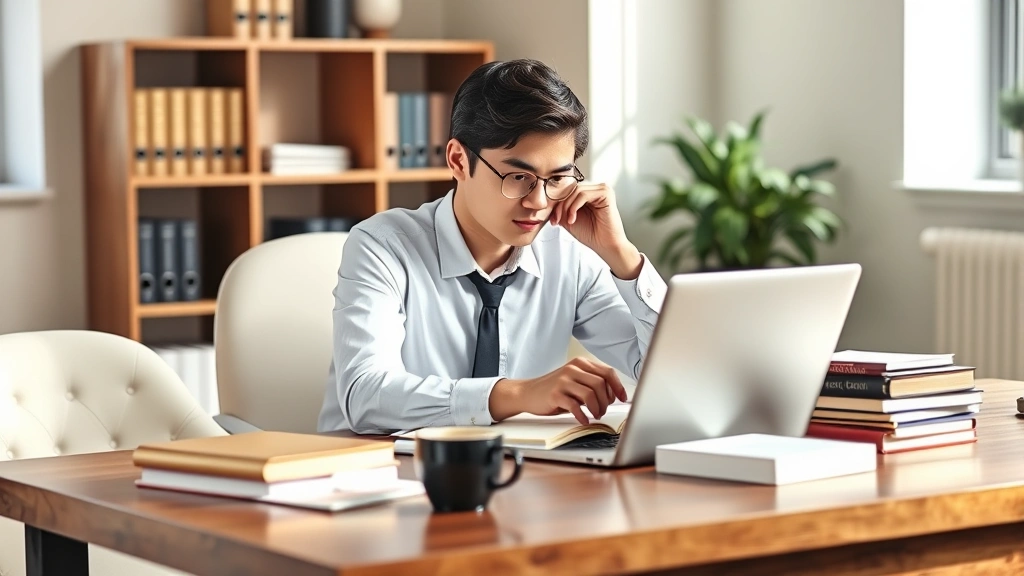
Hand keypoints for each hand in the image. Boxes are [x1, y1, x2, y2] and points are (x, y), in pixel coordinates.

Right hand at [488, 357, 628, 424]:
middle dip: (606, 401)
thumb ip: (591, 383)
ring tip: (594, 415)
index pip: (607, 372)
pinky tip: (583, 420)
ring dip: (597, 409)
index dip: (618, 387)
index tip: (622, 398)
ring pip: (591, 394)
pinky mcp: (555, 394)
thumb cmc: (554, 389)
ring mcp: (563, 380)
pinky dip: (583, 416)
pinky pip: (576, 406)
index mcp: (581, 363)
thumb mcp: (574, 380)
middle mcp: (573, 369)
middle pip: (601, 384)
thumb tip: (614, 394)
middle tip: (602, 410)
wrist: (528, 393)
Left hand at [550, 183, 642, 278]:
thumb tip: (547, 201)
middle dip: (560, 205)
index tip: (553, 219)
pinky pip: (583, 194)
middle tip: (556, 220)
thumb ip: (560, 208)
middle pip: (571, 189)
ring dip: (566, 207)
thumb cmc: (591, 233)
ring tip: (568, 221)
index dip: (558, 203)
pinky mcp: (606, 193)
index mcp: (589, 193)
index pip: (569, 190)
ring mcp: (602, 189)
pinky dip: (574, 207)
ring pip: (575, 191)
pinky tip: (573, 219)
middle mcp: (596, 189)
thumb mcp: (568, 218)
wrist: (604, 246)